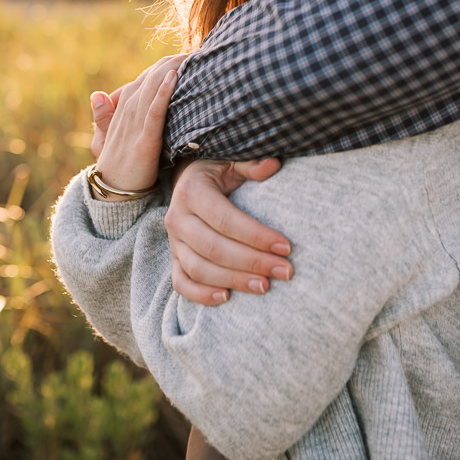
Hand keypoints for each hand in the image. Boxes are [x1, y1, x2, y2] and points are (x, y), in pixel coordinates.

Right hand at [89, 55, 187, 196]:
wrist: (112, 194)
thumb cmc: (120, 166)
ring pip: (152, 87)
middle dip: (174, 61)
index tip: (190, 54)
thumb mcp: (111, 139)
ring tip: (191, 55)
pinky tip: (174, 78)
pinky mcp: (143, 140)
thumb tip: (97, 94)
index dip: (167, 64)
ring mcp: (134, 124)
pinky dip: (162, 93)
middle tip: (200, 50)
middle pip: (152, 76)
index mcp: (123, 107)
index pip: (146, 77)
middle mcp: (127, 110)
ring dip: (171, 68)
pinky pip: (153, 112)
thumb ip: (106, 117)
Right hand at [165, 159, 292, 304]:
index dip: (256, 235)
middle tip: (285, 271)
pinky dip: (200, 294)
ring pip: (199, 269)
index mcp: (192, 191)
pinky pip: (181, 283)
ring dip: (233, 280)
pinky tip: (227, 297)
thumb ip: (251, 165)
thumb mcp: (231, 161)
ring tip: (265, 286)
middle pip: (214, 248)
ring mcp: (173, 242)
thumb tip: (274, 164)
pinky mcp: (174, 259)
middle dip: (253, 262)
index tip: (286, 246)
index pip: (225, 219)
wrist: (188, 181)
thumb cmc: (217, 172)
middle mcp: (177, 218)